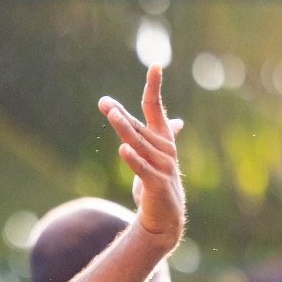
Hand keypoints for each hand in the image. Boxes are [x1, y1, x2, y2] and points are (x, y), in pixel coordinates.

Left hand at [97, 65, 186, 248]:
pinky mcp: (156, 184)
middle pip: (139, 127)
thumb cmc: (159, 182)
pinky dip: (133, 159)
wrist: (166, 215)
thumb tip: (177, 120)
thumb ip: (160, 135)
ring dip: (124, 130)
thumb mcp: (158, 156)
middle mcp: (164, 149)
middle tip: (105, 103)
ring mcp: (163, 166)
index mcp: (163, 139)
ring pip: (139, 145)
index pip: (156, 108)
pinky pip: (142, 169)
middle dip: (122, 115)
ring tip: (111, 115)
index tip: (155, 66)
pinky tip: (123, 149)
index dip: (155, 87)